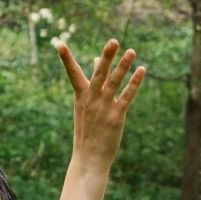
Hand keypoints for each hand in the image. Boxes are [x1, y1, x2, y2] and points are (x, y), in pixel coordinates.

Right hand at [56, 40, 144, 178]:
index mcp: (81, 96)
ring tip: (132, 51)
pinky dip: (134, 83)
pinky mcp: (116, 118)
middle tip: (113, 41)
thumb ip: (95, 82)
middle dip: (106, 57)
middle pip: (99, 74)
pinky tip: (141, 71)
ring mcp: (103, 109)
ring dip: (123, 66)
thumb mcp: (87, 105)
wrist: (89, 158)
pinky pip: (127, 97)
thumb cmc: (88, 129)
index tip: (59, 44)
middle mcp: (91, 100)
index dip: (66, 59)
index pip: (72, 74)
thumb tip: (98, 59)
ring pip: (114, 83)